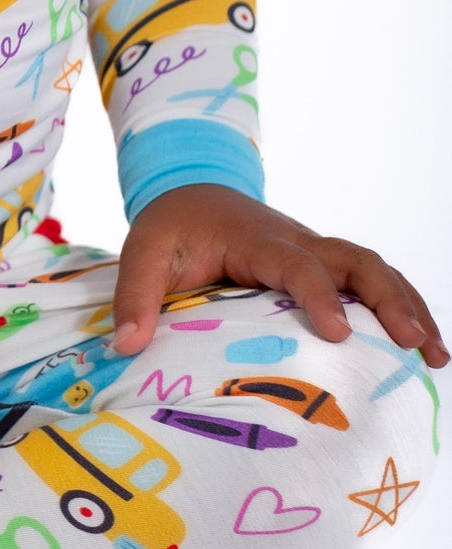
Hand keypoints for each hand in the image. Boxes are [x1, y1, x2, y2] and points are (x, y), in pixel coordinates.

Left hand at [110, 183, 448, 365]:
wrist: (192, 192)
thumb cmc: (171, 227)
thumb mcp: (144, 253)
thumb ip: (135, 296)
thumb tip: (128, 345)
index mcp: (257, 239)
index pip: (297, 264)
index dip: (318, 296)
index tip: (338, 334)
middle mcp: (297, 242)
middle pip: (357, 261)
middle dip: (390, 300)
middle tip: (416, 345)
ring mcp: (316, 253)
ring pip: (374, 270)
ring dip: (409, 306)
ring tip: (436, 356)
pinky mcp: (323, 268)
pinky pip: (369, 283)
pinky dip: (400, 308)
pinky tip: (422, 346)